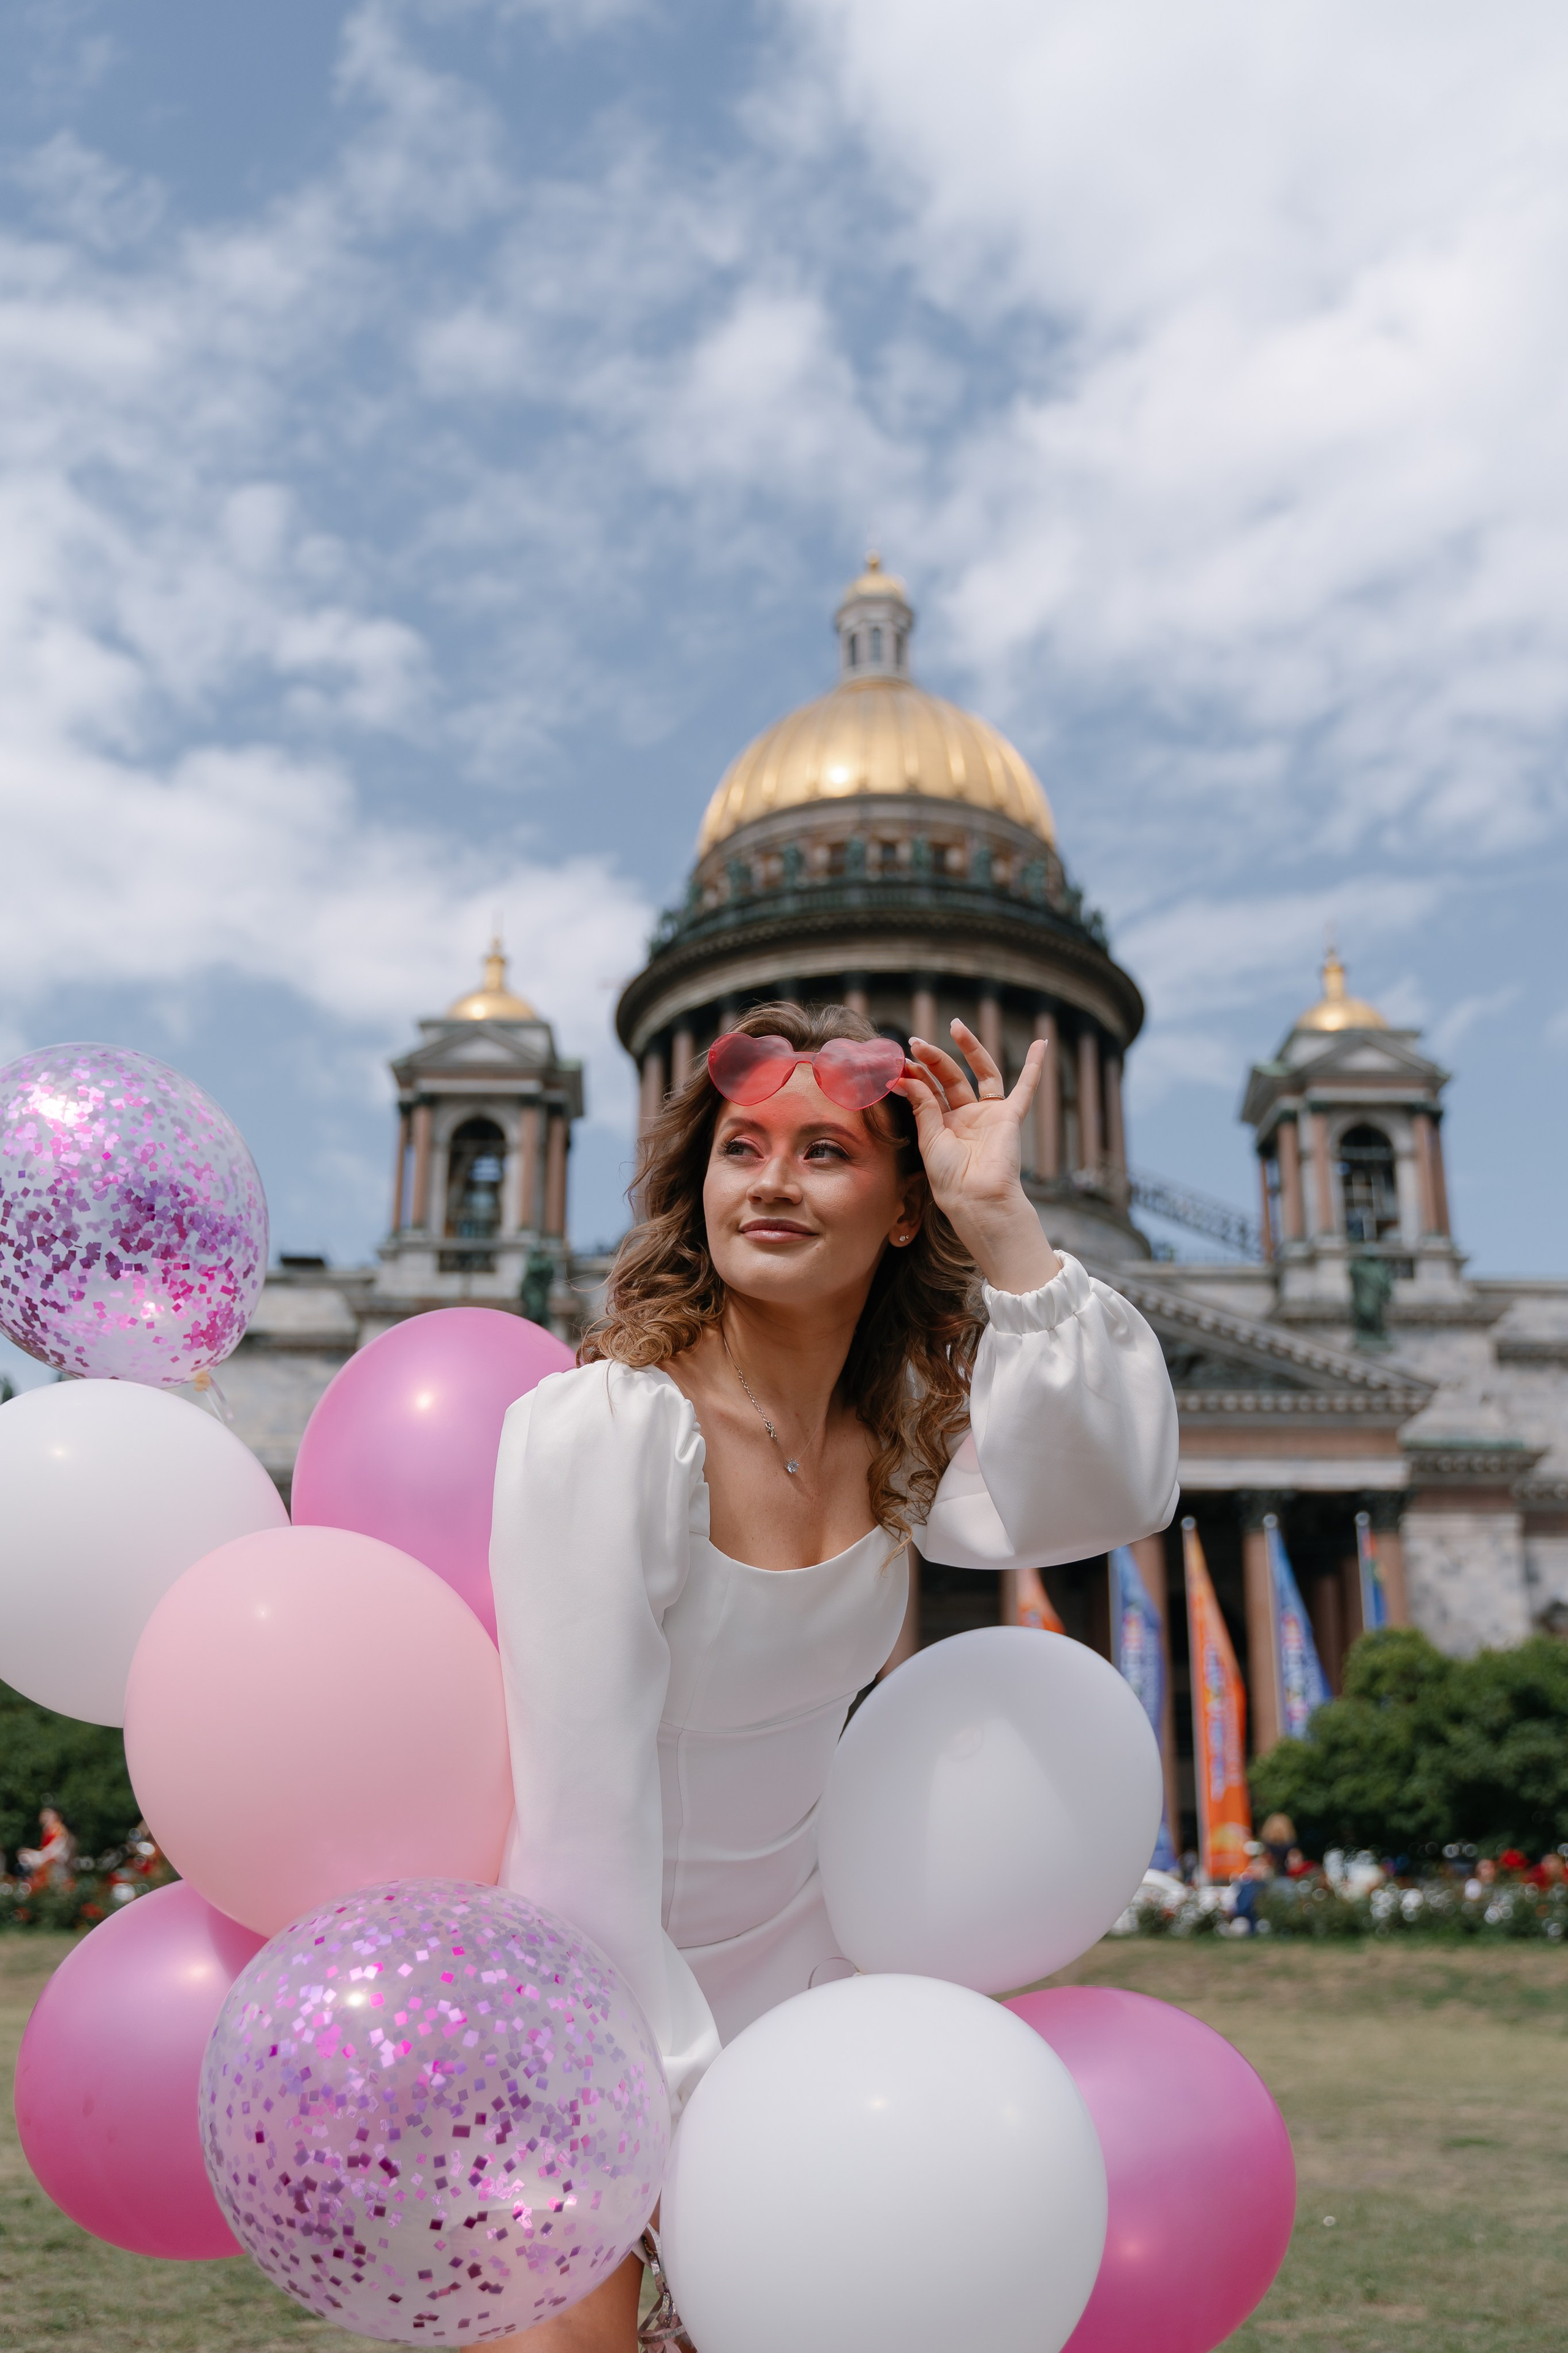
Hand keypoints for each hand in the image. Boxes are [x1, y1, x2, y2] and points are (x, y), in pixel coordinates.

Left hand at [894, 1021, 1061, 1292]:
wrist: (976, 1199)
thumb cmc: (949, 1178)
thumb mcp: (929, 1138)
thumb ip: (922, 1105)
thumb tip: (905, 1076)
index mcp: (943, 1124)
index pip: (928, 1090)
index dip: (914, 1075)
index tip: (897, 1063)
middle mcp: (966, 1116)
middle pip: (950, 1077)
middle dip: (933, 1059)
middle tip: (916, 1041)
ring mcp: (989, 1115)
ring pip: (981, 1073)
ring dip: (970, 1048)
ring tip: (956, 1026)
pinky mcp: (1010, 1117)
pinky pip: (1025, 1088)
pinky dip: (1034, 1066)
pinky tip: (1040, 1044)